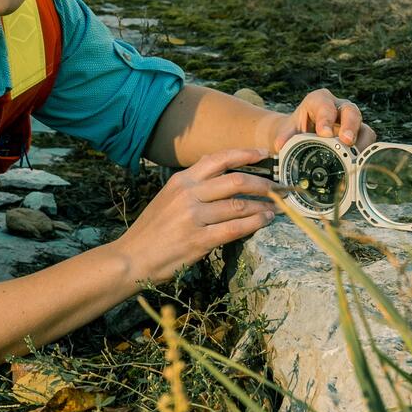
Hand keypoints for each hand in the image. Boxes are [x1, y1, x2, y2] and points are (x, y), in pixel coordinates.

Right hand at [117, 149, 276, 285]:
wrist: (132, 258)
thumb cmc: (152, 230)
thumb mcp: (167, 198)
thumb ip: (191, 185)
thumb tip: (218, 172)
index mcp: (181, 181)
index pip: (218, 159)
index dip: (244, 154)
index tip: (264, 153)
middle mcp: (188, 194)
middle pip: (236, 180)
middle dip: (263, 184)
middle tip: (279, 188)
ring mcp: (193, 217)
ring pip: (240, 205)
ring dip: (264, 206)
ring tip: (276, 208)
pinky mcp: (199, 240)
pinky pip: (236, 228)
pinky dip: (255, 223)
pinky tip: (264, 221)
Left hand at [268, 90, 374, 152]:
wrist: (301, 134)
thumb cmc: (296, 129)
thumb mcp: (287, 131)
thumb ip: (284, 136)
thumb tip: (280, 146)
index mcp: (319, 101)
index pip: (325, 105)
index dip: (326, 118)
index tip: (324, 133)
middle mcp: (339, 107)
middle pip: (351, 111)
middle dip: (350, 126)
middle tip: (346, 141)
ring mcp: (352, 122)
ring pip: (364, 128)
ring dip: (361, 143)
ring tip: (354, 157)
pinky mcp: (359, 136)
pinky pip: (367, 143)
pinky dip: (363, 154)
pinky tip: (358, 164)